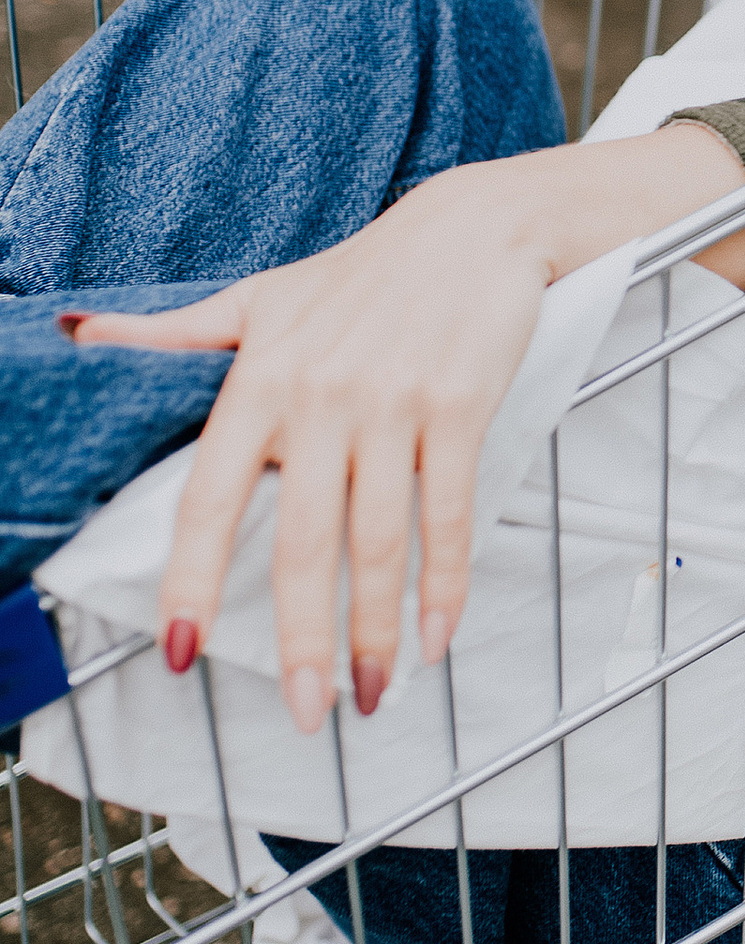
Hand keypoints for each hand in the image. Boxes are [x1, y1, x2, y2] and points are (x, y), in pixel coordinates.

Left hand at [67, 120, 744, 725]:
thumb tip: (73, 334)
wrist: (472, 228)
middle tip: (302, 715)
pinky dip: (445, 582)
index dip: (196, 579)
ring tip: (368, 695)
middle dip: (301, 640)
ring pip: (378, 540)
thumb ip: (172, 335)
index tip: (183, 651)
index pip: (213, 497)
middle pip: (305, 541)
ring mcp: (392, 403)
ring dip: (375, 630)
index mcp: (260, 378)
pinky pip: (446, 512)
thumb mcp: (256, 299)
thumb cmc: (359, 275)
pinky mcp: (459, 407)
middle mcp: (319, 396)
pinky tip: (437, 635)